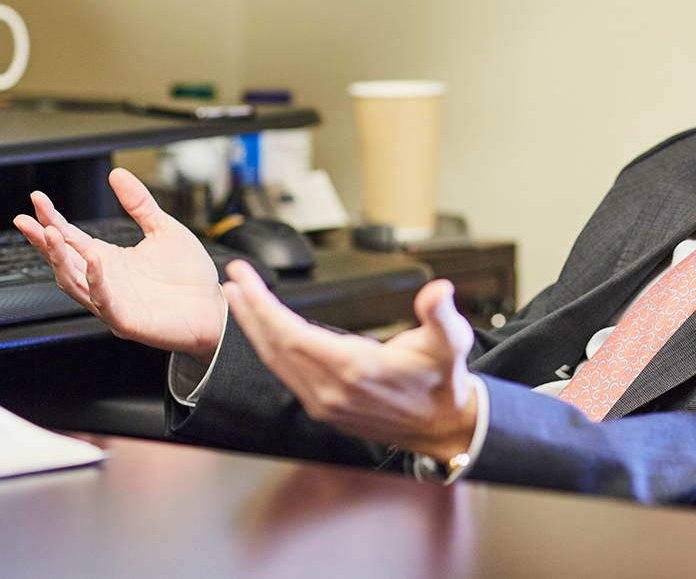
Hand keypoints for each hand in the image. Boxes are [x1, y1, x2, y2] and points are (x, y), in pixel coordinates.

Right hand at [13, 168, 224, 360]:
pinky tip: (93, 261)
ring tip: (50, 234)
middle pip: (64, 260)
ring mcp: (114, 303)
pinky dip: (97, 282)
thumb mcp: (164, 230)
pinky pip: (105, 302)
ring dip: (60, 259)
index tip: (38, 200)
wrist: (213, 308)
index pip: (72, 239)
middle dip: (44, 240)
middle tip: (27, 220)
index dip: (52, 220)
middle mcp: (105, 282)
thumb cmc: (189, 275)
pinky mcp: (128, 321)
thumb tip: (117, 173)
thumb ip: (139, 204)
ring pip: (75, 282)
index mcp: (109, 260)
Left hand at [223, 264, 478, 462]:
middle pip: (275, 347)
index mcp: (355, 369)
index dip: (262, 305)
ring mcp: (326, 403)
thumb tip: (438, 290)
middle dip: (250, 311)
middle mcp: (333, 390)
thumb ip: (440, 312)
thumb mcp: (451, 340)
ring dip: (255, 329)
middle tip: (234, 280)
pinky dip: (271, 349)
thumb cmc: (444, 382)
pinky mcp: (326, 408)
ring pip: (277, 363)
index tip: (245, 279)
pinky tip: (267, 334)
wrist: (445, 426)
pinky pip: (287, 375)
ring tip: (241, 300)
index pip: (292, 335)